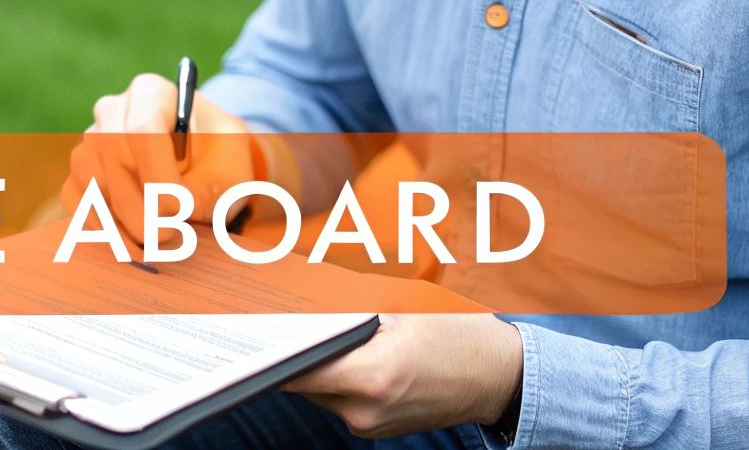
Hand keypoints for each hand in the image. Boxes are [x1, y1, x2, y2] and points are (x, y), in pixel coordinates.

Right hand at [61, 73, 280, 245]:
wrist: (203, 165)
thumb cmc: (218, 161)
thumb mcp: (230, 170)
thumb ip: (206, 190)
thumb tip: (170, 215)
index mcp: (152, 93)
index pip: (142, 128)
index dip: (157, 173)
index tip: (180, 209)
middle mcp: (113, 110)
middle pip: (113, 157)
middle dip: (139, 207)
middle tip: (167, 238)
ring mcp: (90, 140)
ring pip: (92, 181)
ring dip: (120, 222)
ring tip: (155, 249)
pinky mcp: (81, 172)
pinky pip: (78, 200)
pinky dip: (101, 228)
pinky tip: (132, 246)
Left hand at [280, 314, 523, 438]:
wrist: (495, 376)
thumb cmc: (451, 336)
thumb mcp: (395, 317)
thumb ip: (343, 324)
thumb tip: (298, 323)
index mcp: (371, 377)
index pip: (298, 372)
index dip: (273, 356)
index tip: (253, 340)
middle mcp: (366, 410)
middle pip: (305, 383)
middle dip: (297, 356)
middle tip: (285, 328)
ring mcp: (371, 427)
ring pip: (320, 393)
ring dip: (319, 369)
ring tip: (325, 340)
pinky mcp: (376, 432)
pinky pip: (340, 403)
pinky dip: (338, 382)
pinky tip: (351, 360)